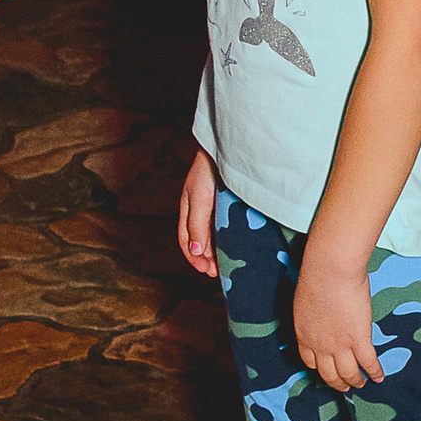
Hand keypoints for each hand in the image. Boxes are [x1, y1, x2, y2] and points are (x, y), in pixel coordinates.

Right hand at [177, 149, 218, 276]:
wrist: (228, 147)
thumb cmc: (208, 170)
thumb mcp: (200, 200)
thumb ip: (196, 225)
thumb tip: (195, 252)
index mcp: (187, 209)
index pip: (185, 240)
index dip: (193, 257)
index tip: (205, 271)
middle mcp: (199, 209)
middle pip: (199, 240)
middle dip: (206, 258)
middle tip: (218, 273)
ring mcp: (213, 206)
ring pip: (212, 234)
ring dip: (217, 251)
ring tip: (226, 264)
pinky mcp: (228, 202)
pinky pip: (224, 225)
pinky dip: (227, 238)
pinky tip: (235, 245)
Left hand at [294, 232, 381, 391]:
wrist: (329, 271)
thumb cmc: (317, 276)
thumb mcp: (307, 301)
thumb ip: (314, 314)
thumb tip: (324, 313)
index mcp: (304, 335)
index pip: (310, 362)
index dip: (320, 369)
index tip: (327, 371)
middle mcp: (320, 346)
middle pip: (328, 373)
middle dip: (338, 383)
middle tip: (345, 387)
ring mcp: (339, 345)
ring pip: (348, 373)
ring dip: (356, 381)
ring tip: (362, 384)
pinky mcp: (359, 339)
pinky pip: (368, 362)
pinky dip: (374, 372)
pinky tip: (380, 376)